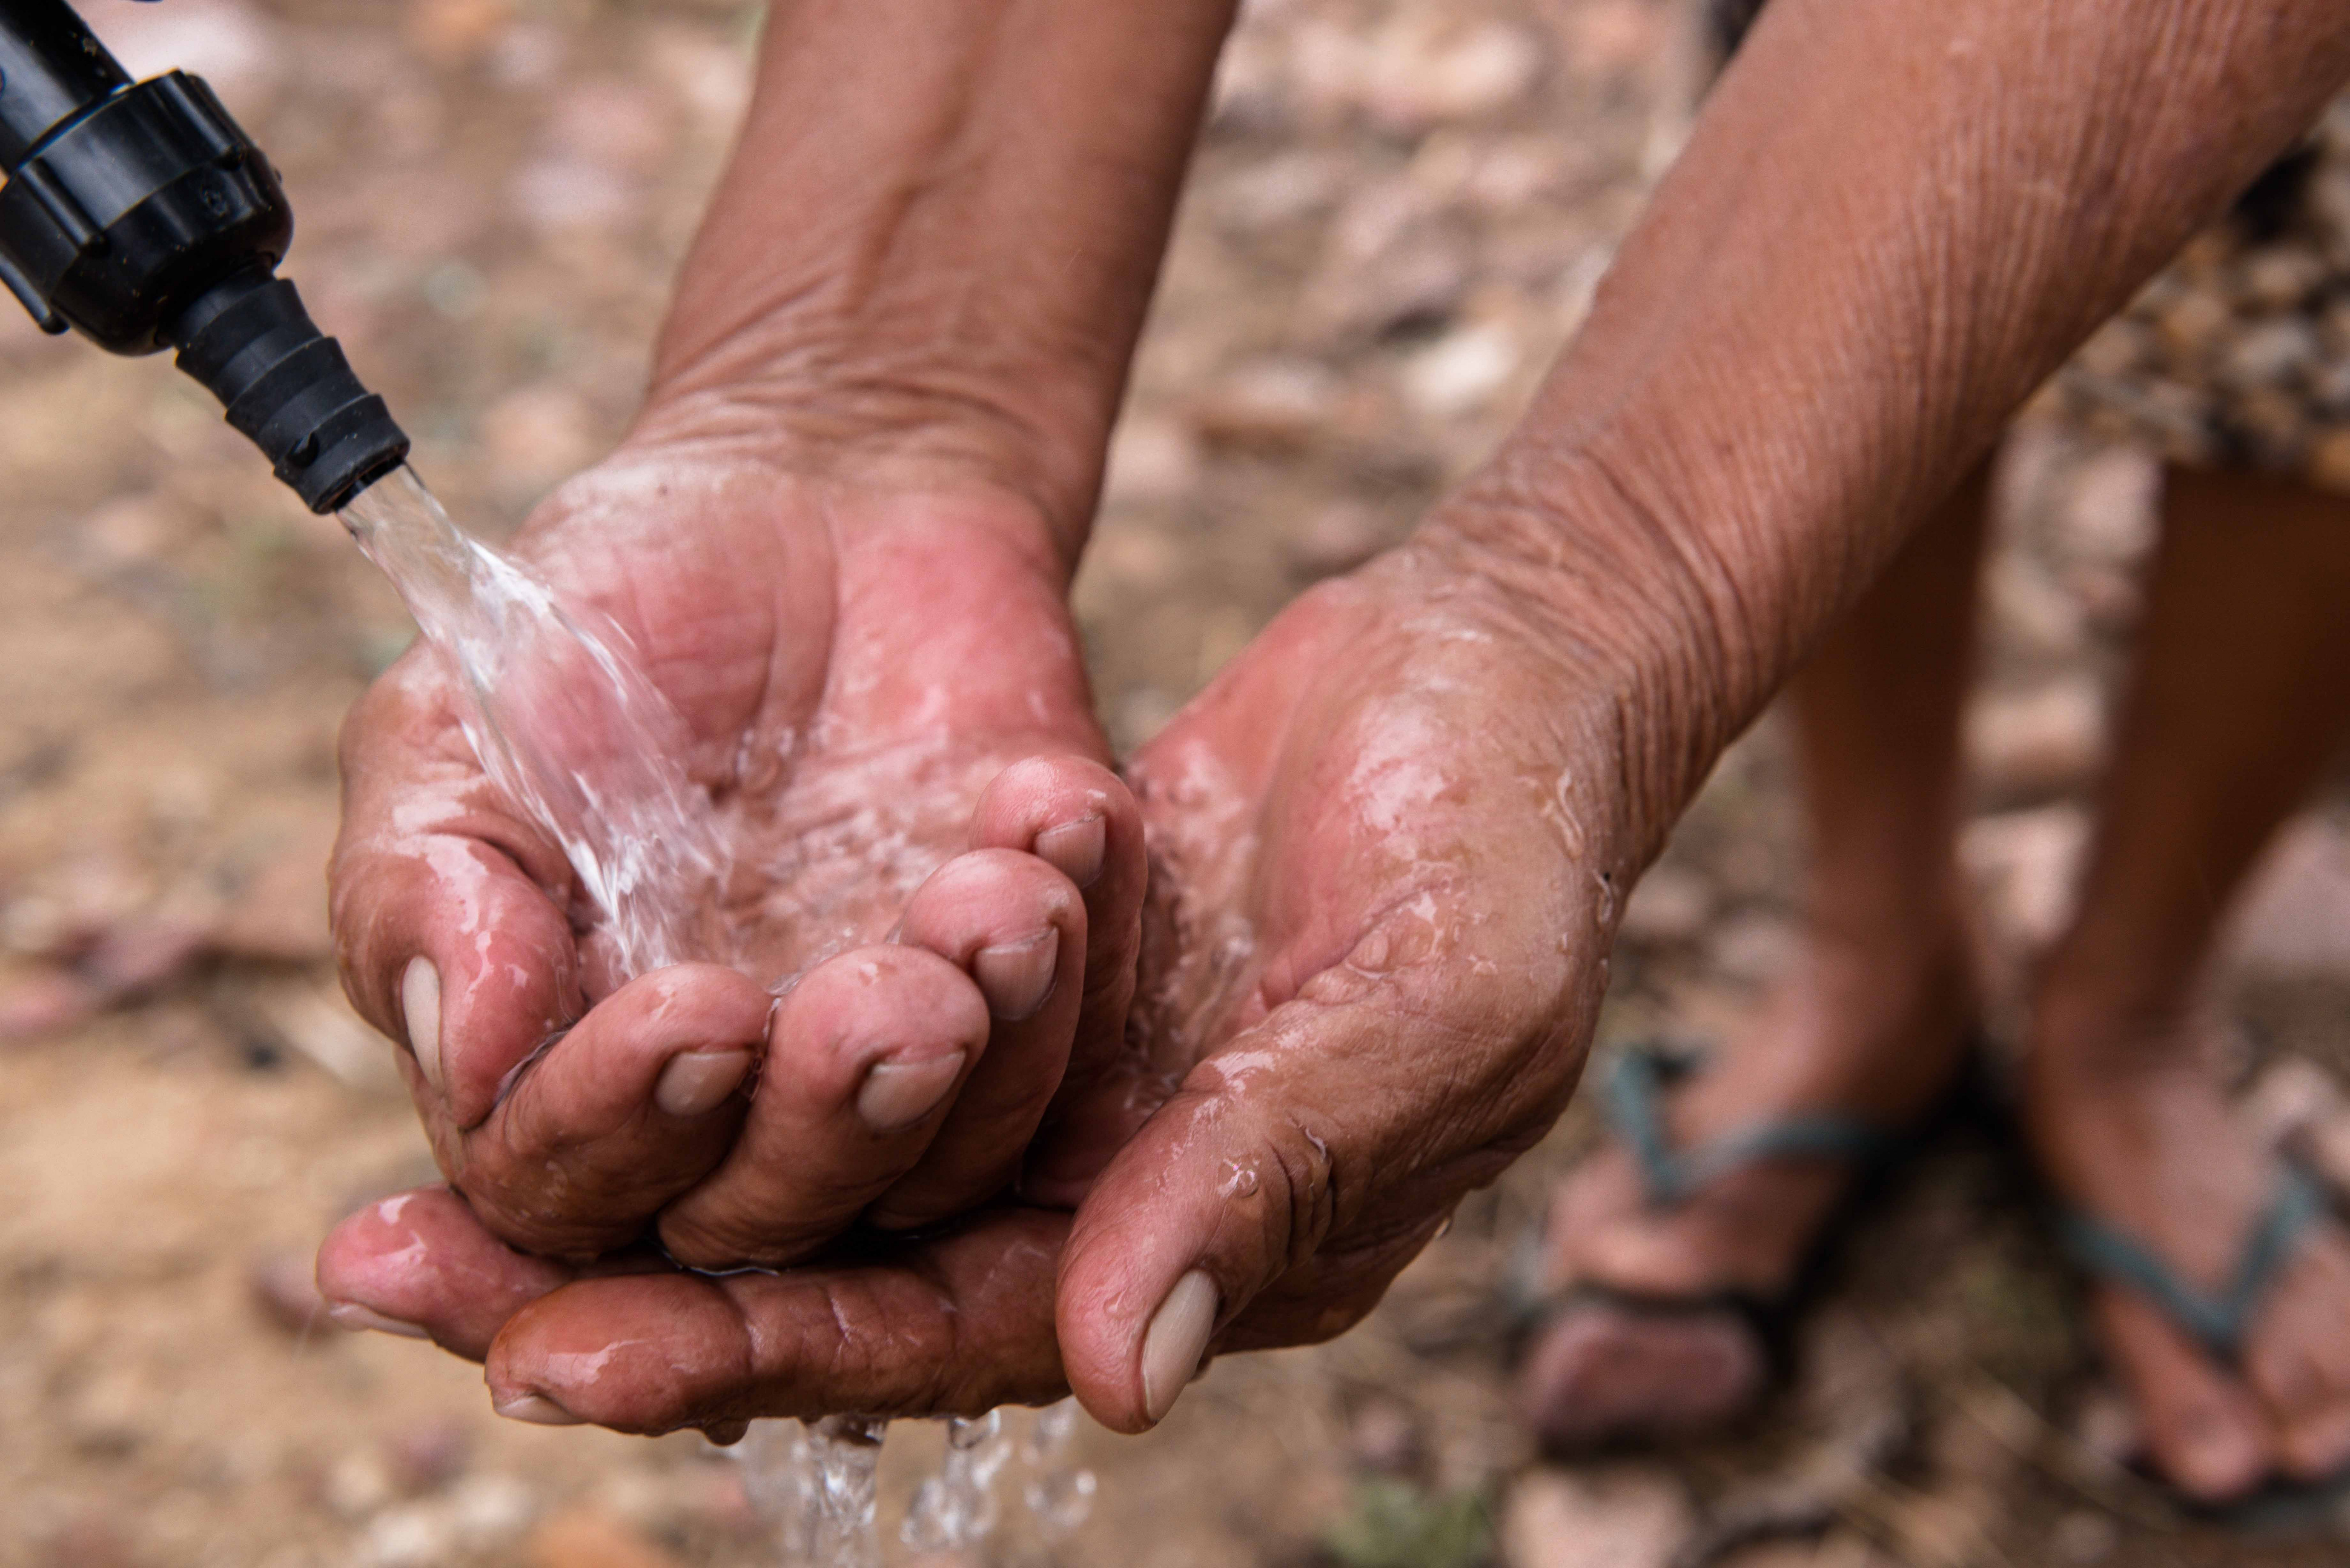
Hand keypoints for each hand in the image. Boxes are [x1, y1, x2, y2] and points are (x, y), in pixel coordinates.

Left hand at [319, 528, 1639, 1434]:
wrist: (1501, 673)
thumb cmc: (1507, 844)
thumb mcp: (1430, 1007)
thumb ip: (1274, 1175)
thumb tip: (1122, 1371)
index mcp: (1218, 1250)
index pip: (955, 1334)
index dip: (761, 1350)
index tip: (556, 1358)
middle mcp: (1116, 1204)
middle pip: (841, 1284)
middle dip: (634, 1295)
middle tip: (400, 1285)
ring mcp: (1062, 1095)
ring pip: (813, 1178)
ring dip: (631, 1181)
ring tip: (413, 1195)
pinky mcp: (1022, 987)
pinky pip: (838, 1045)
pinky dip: (708, 1059)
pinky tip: (560, 1043)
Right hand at [329, 435, 1145, 1269]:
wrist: (807, 498)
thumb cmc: (601, 623)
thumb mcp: (461, 725)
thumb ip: (430, 888)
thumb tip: (463, 1047)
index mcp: (566, 1077)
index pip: (572, 1186)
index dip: (622, 1123)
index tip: (698, 1011)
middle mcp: (734, 1112)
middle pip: (773, 1215)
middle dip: (832, 1123)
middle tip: (889, 1009)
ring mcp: (901, 1065)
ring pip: (952, 1160)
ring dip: (991, 1053)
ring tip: (1001, 911)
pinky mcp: (1043, 997)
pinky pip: (1088, 1040)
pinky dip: (1090, 943)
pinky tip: (1063, 816)